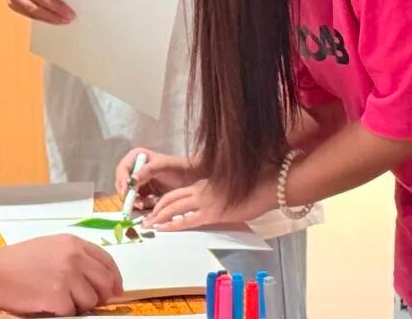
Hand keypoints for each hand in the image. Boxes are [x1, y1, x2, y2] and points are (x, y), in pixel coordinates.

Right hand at [0, 235, 122, 315]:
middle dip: (101, 295)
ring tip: (57, 297)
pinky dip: (62, 312)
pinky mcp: (59, 296)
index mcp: (73, 243)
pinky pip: (72, 312)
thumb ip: (76, 258)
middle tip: (88, 301)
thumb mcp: (50, 248)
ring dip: (78, 305)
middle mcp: (74, 257)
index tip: (116, 289)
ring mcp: (68, 276)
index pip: (106, 260)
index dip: (114, 277)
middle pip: (105, 282)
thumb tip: (99, 278)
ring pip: (91, 300)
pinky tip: (47, 302)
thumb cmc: (17, 262)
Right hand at [115, 148, 198, 210]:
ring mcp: (138, 181)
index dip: (122, 180)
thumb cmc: (177, 168)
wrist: (190, 178)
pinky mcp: (143, 192)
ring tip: (146, 203)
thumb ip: (147, 171)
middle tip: (137, 203)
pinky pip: (136, 200)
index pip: (122, 169)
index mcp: (136, 157)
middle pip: (122, 183)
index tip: (126, 192)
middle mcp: (134, 168)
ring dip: (135, 201)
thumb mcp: (162, 166)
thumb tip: (131, 180)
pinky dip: (141, 204)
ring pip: (128, 194)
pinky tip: (150, 204)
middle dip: (128, 194)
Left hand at [143, 176, 277, 231]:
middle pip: (169, 199)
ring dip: (158, 217)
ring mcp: (205, 201)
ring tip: (148, 225)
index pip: (175, 192)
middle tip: (144, 220)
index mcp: (203, 183)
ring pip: (173, 208)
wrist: (267, 184)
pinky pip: (187, 220)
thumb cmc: (253, 185)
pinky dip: (172, 224)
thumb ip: (215, 192)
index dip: (161, 202)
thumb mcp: (228, 186)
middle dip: (154, 210)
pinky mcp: (212, 213)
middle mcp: (199, 190)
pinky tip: (164, 229)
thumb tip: (210, 201)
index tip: (153, 211)